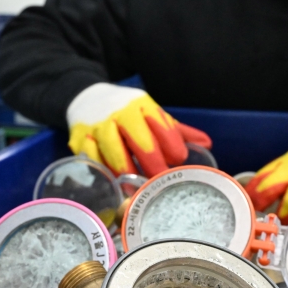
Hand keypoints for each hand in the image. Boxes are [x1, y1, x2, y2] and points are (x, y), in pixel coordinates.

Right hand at [67, 83, 211, 175]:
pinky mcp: (80, 139)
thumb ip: (176, 131)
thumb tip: (207, 146)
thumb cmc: (127, 113)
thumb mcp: (151, 115)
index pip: (158, 121)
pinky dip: (104, 172)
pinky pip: (92, 158)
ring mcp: (98, 126)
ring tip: (137, 188)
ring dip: (127, 170)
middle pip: (136, 136)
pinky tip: (114, 185)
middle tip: (160, 179)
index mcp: (140, 105)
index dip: (170, 140)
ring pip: (112, 149)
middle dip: (151, 159)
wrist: (87, 98)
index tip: (179, 158)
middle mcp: (119, 113)